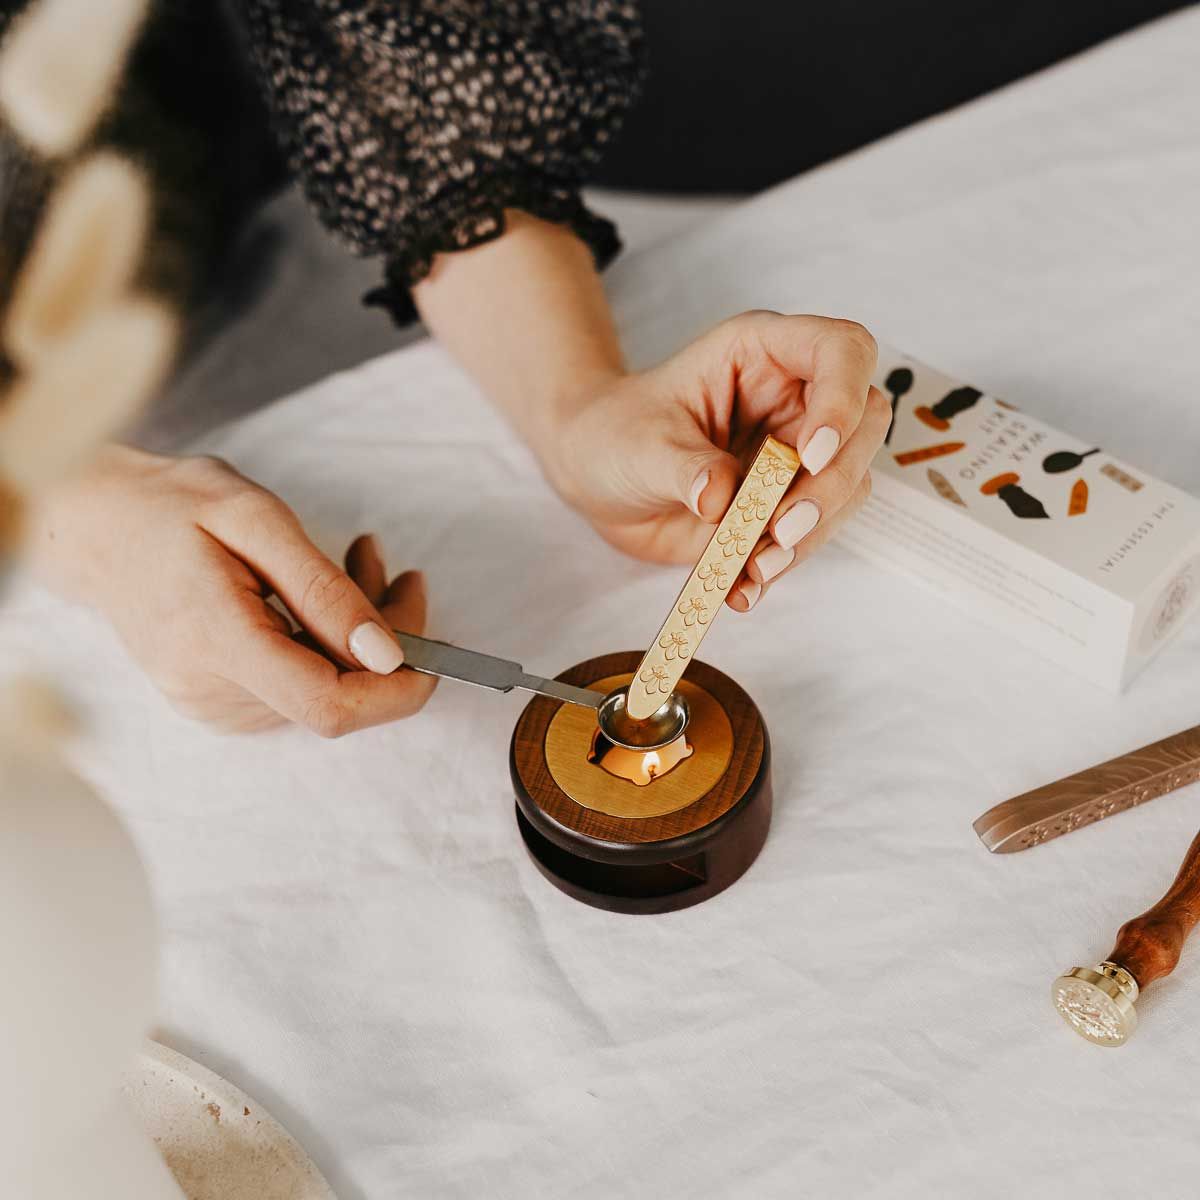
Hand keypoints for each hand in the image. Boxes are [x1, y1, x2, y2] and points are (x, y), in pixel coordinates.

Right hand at [29, 447, 435, 734]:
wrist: (94, 526)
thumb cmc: (169, 508)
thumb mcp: (253, 518)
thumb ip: (324, 589)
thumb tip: (387, 655)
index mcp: (219, 644)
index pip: (330, 706)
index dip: (398, 690)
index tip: (435, 648)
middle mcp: (213, 691)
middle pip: (337, 695)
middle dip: (386, 638)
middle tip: (390, 563)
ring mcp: (211, 703)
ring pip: (324, 688)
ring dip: (359, 631)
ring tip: (357, 559)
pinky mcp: (216, 699)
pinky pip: (297, 682)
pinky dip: (328, 639)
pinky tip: (323, 593)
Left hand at [551, 311, 888, 610]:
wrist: (599, 477)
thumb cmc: (617, 433)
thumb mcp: (641, 444)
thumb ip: (684, 467)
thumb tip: (722, 496)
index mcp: (764, 353)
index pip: (842, 350)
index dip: (843, 399)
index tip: (810, 455)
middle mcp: (794, 398)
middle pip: (864, 425)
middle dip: (831, 484)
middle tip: (781, 529)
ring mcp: (796, 453)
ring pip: (848, 486)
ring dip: (812, 533)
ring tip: (755, 567)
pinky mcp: (786, 502)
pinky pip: (813, 533)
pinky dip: (785, 564)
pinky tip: (744, 586)